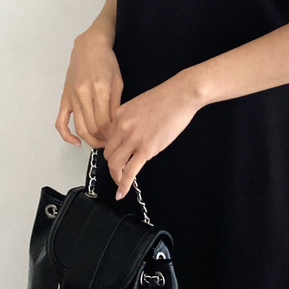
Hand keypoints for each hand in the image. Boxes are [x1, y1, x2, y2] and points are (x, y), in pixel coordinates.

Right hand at [55, 29, 122, 148]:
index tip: (118, 137)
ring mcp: (72, 97)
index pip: (105, 122)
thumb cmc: (107, 62)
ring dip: (89, 140)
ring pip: (79, 127)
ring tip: (99, 143)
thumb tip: (116, 126)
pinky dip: (67, 136)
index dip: (111, 134)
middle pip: (92, 127)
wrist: (89, 46)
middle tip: (111, 142)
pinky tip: (76, 142)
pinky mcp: (64, 98)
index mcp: (99, 89)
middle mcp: (83, 94)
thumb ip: (116, 104)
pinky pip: (61, 122)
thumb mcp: (118, 81)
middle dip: (102, 139)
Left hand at [101, 73, 199, 199]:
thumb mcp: (139, 105)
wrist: (180, 95)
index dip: (113, 149)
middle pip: (108, 153)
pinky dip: (124, 185)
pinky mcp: (146, 149)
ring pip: (115, 164)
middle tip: (118, 170)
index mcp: (119, 115)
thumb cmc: (166, 97)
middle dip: (113, 164)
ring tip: (120, 182)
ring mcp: (133, 139)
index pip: (108, 138)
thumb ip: (130, 119)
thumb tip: (130, 134)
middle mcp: (122, 127)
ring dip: (116, 176)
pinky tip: (122, 193)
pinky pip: (130, 171)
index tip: (116, 156)